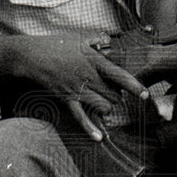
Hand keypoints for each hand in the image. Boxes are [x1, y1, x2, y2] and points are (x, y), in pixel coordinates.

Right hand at [17, 33, 147, 139]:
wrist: (32, 56)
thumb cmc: (55, 45)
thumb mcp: (78, 38)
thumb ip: (96, 39)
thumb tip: (108, 39)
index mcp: (94, 61)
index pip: (119, 75)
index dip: (134, 86)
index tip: (145, 94)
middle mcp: (89, 77)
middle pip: (114, 95)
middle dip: (118, 97)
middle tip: (116, 94)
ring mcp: (78, 89)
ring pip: (103, 106)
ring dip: (108, 108)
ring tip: (107, 105)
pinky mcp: (67, 98)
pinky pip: (81, 116)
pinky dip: (90, 128)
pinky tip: (99, 138)